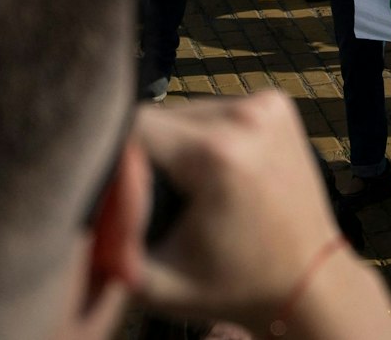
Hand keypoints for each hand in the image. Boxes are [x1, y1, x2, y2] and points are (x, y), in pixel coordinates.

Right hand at [133, 92, 348, 329]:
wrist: (309, 281)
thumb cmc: (231, 288)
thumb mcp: (155, 281)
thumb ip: (110, 238)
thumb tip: (81, 195)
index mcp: (214, 154)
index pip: (133, 128)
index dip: (117, 160)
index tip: (123, 195)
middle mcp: (244, 116)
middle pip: (160, 116)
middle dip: (147, 153)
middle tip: (157, 198)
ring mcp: (267, 104)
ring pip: (186, 108)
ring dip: (176, 141)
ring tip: (191, 188)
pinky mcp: (278, 102)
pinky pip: (216, 108)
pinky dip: (206, 134)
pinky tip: (218, 171)